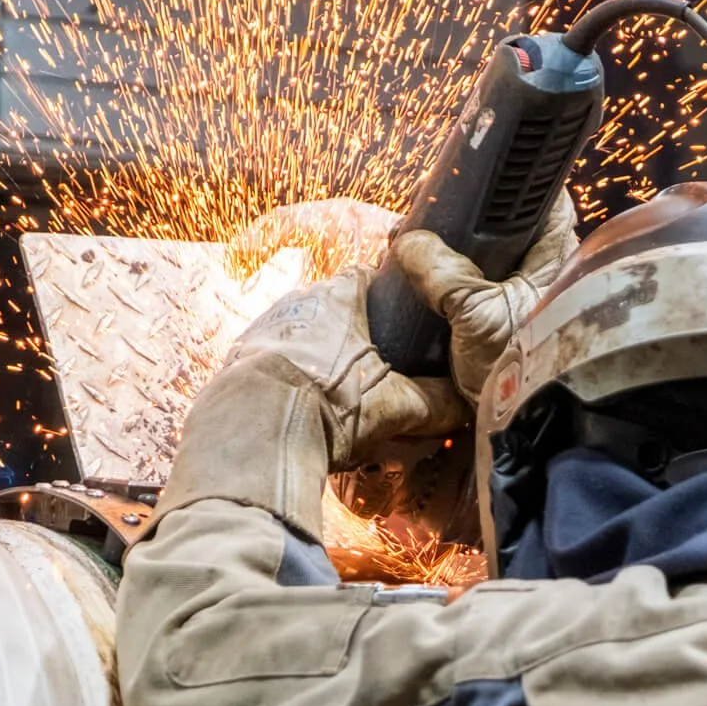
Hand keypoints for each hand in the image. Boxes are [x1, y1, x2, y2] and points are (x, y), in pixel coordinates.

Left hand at [228, 265, 462, 468]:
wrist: (258, 430)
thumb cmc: (332, 403)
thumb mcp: (396, 406)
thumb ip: (435, 403)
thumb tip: (466, 407)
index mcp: (341, 297)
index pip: (367, 275)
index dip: (385, 294)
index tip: (399, 320)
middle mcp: (299, 300)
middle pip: (333, 308)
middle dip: (351, 334)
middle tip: (373, 370)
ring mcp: (265, 327)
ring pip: (302, 335)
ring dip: (317, 357)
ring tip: (336, 396)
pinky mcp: (240, 358)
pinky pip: (273, 361)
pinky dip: (289, 378)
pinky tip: (302, 408)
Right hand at [388, 187, 577, 406]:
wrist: (524, 432)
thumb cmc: (518, 370)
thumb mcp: (476, 314)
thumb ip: (441, 272)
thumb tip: (407, 241)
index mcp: (558, 262)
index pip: (548, 203)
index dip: (516, 186)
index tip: (478, 175)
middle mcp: (549, 278)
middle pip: (513, 231)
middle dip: (473, 224)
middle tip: (433, 214)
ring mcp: (528, 305)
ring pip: (493, 264)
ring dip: (458, 258)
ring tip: (419, 248)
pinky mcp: (506, 330)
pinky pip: (478, 295)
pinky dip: (453, 289)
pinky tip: (425, 288)